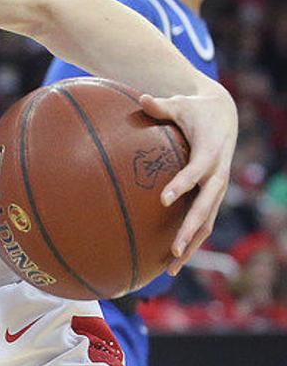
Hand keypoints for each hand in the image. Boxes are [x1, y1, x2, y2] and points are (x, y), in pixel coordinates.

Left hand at [140, 87, 236, 271]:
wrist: (223, 114)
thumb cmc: (194, 109)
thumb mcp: (180, 103)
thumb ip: (160, 105)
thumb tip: (142, 97)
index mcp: (209, 152)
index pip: (197, 171)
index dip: (182, 184)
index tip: (163, 199)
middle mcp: (217, 174)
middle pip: (206, 206)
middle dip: (190, 229)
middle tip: (172, 249)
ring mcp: (217, 188)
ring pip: (207, 221)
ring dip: (191, 245)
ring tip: (171, 268)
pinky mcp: (212, 195)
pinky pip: (203, 221)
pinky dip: (191, 241)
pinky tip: (172, 260)